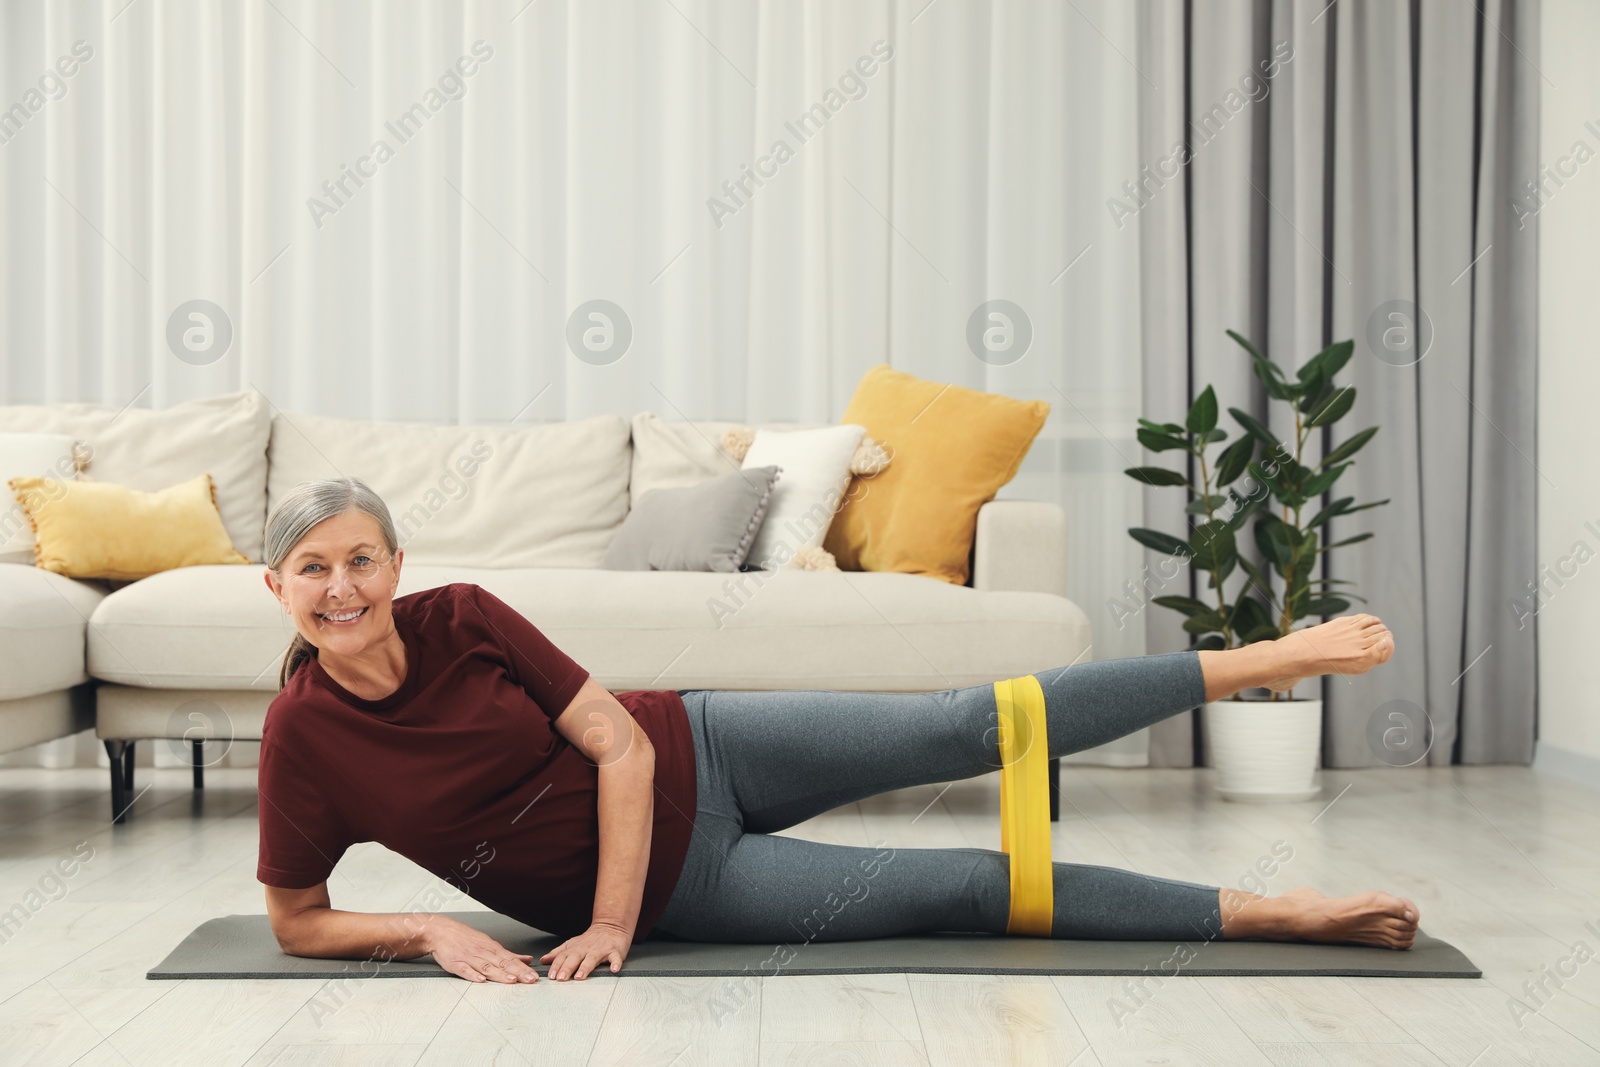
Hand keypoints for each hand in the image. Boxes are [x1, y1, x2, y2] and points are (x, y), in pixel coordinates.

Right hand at [424, 915, 539, 983]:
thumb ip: (508, 954)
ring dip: (500, 974)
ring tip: (511, 980)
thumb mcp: (489, 943)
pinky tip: (481, 980)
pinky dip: (473, 975)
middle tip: (530, 980)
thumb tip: (527, 959)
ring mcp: (469, 957)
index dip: (523, 968)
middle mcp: (483, 952)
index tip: (534, 976)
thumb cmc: (466, 938)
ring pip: (487, 967)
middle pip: (502, 963)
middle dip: (517, 972)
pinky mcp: (455, 963)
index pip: (511, 959)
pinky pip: (465, 970)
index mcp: (492, 948)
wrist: (441, 931)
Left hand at [539, 921, 631, 979]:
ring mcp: (601, 950)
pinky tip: (614, 969)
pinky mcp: (615, 952)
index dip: (556, 966)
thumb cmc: (590, 939)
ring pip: (592, 959)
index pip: (563, 957)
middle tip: (560, 978)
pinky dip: (615, 963)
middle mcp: (586, 949)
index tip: (550, 976)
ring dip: (585, 967)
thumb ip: (558, 953)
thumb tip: (543, 960)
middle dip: (567, 968)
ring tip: (580, 976)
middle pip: (575, 958)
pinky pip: (615, 958)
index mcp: (575, 948)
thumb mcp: (572, 944)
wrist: (611, 925)